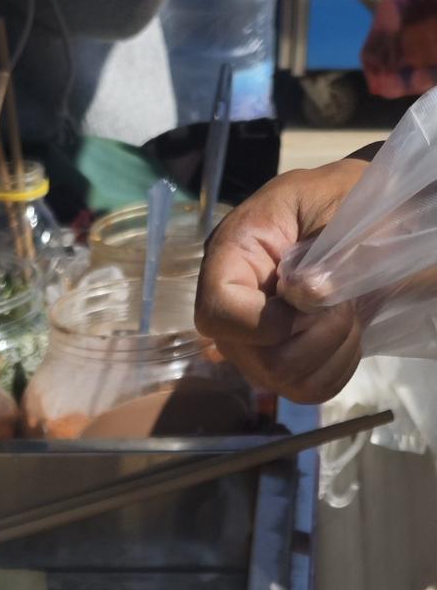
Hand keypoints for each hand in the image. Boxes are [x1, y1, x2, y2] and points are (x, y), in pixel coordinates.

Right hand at [196, 153, 378, 402]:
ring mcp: (256, 344)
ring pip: (284, 380)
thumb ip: (321, 245)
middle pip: (257, 360)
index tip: (306, 301)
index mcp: (233, 254)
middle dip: (314, 336)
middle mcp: (234, 309)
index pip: (217, 312)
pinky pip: (308, 391)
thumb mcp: (335, 199)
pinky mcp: (285, 366)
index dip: (263, 322)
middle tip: (343, 301)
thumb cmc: (344, 198)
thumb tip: (305, 293)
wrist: (372, 219)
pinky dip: (338, 367)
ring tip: (347, 312)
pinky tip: (347, 334)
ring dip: (332, 349)